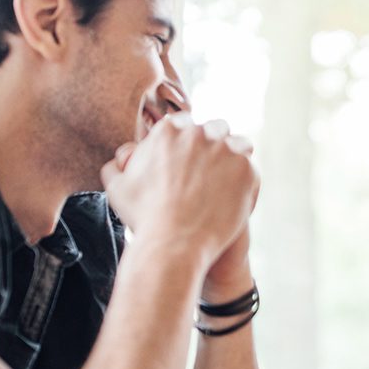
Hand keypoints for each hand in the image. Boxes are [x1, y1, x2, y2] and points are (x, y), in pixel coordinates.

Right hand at [101, 115, 257, 273]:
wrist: (172, 244)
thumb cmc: (143, 219)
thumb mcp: (118, 188)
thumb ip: (117, 166)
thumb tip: (122, 158)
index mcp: (168, 130)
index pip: (186, 124)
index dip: (190, 142)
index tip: (192, 159)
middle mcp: (197, 133)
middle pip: (214, 129)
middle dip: (214, 145)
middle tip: (211, 170)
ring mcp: (225, 149)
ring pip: (238, 143)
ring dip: (234, 157)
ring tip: (228, 180)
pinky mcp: (245, 169)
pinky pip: (251, 168)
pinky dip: (246, 180)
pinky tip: (236, 197)